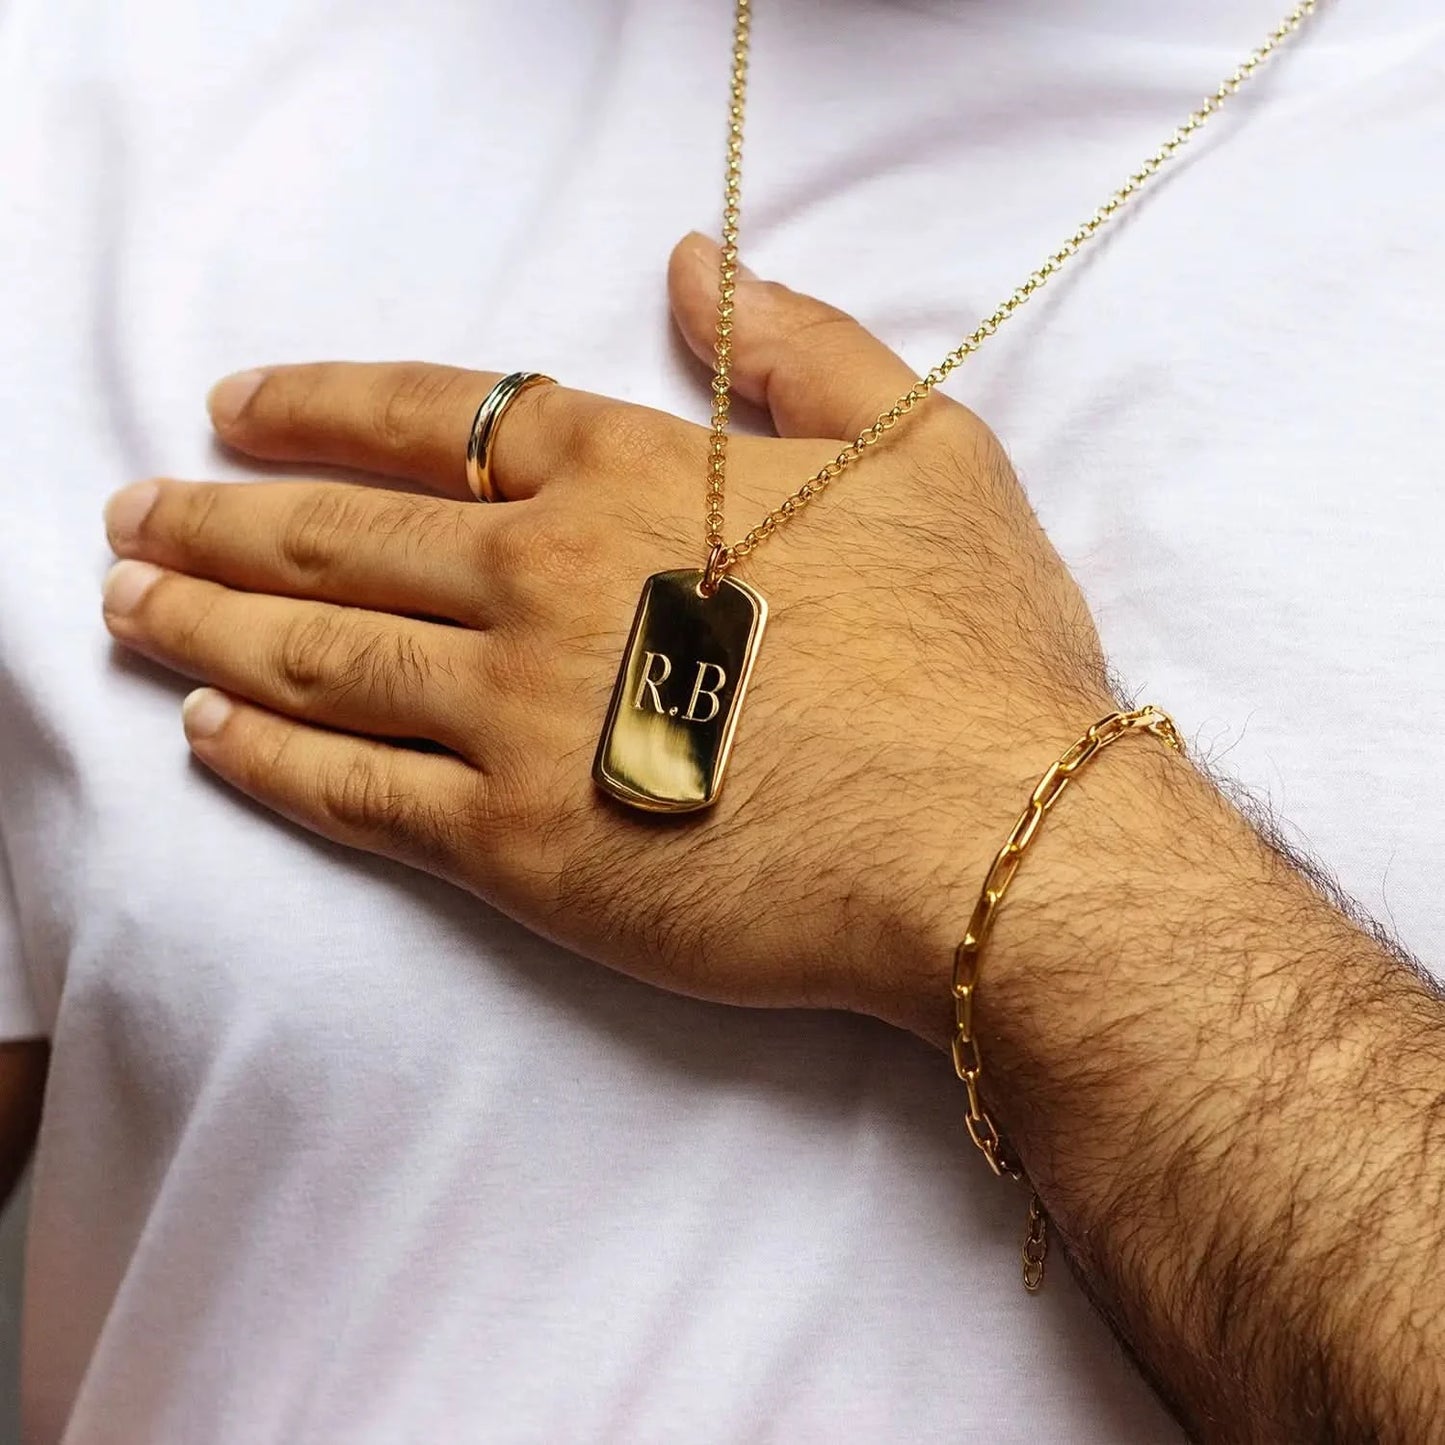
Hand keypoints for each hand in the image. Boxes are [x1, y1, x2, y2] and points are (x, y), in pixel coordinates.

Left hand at [101, 233, 1116, 1045]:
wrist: (997, 838)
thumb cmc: (975, 649)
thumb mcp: (924, 449)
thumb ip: (799, 348)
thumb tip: (697, 263)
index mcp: (635, 478)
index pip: (436, 416)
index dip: (319, 403)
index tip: (235, 405)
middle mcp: (547, 582)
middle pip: (340, 534)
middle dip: (219, 515)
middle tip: (135, 512)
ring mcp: (519, 720)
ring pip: (318, 658)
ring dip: (208, 623)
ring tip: (130, 604)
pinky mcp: (520, 850)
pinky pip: (357, 797)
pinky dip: (268, 763)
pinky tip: (207, 737)